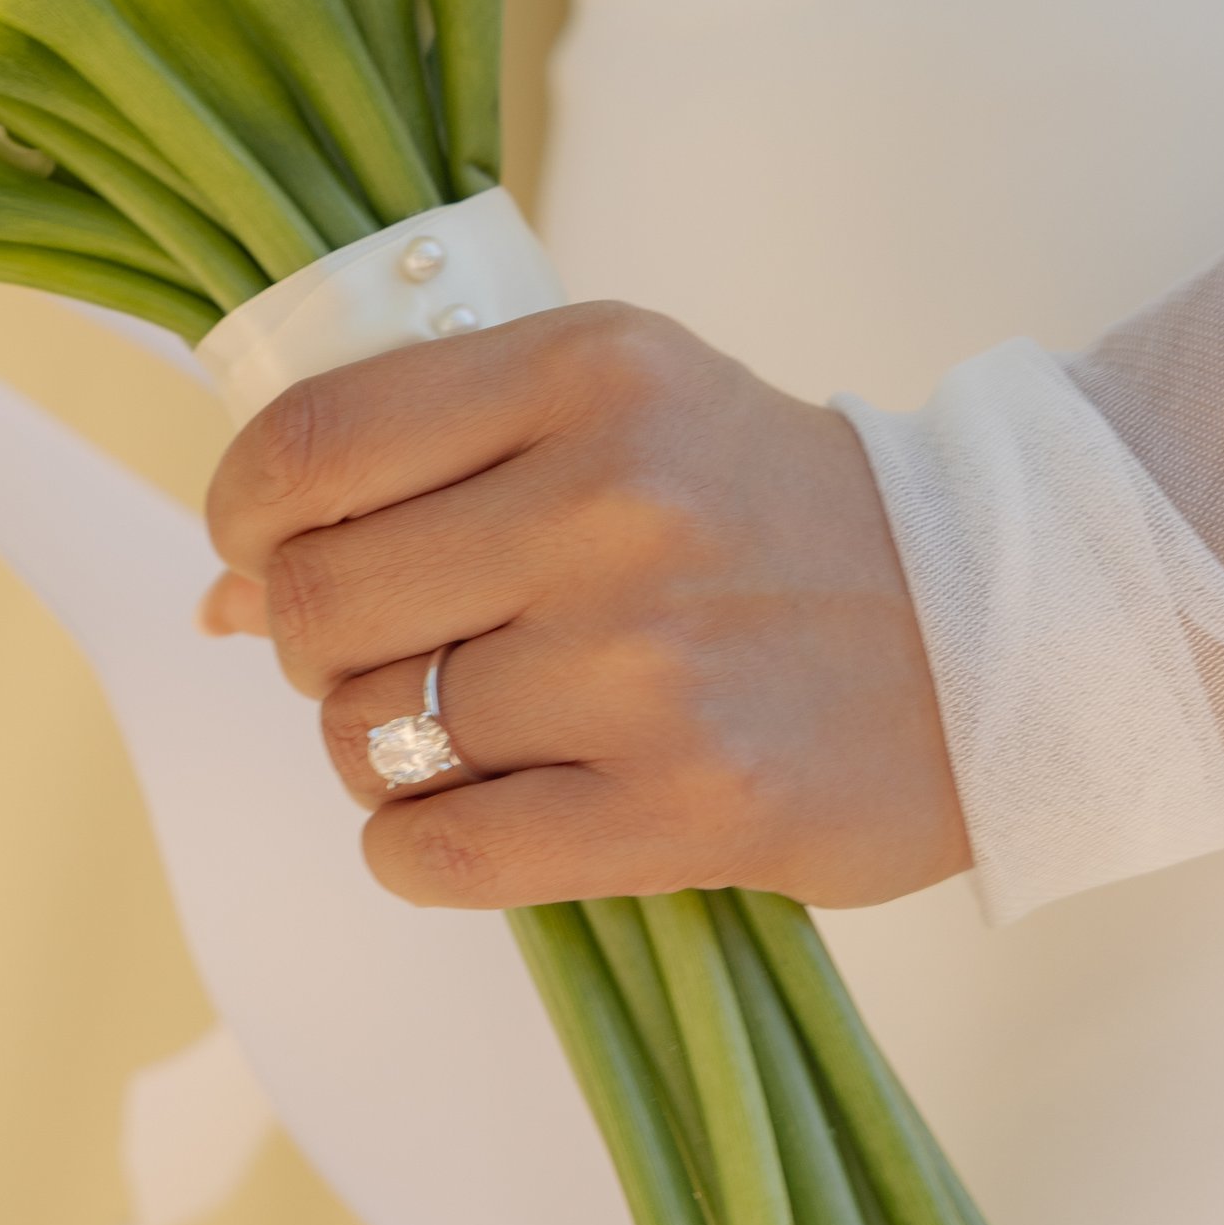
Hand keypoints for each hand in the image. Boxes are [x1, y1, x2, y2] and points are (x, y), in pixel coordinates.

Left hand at [202, 300, 970, 912]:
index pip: (308, 445)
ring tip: (485, 728)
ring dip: (386, 750)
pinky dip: (421, 847)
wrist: (1003, 622)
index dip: (244, 513)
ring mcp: (647, 663)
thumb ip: (421, 460)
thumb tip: (221, 591)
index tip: (261, 546)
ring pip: (368, 733)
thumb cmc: (767, 509)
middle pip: (314, 600)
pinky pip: (436, 852)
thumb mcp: (612, 406)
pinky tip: (495, 810)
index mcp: (584, 372)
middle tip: (399, 646)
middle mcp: (610, 504)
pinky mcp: (689, 806)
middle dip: (316, 642)